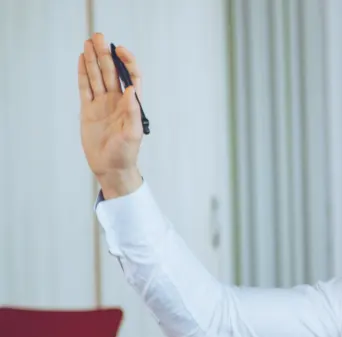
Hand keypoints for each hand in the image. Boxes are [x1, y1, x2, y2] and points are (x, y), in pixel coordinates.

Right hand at [78, 33, 144, 197]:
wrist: (111, 167)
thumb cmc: (126, 153)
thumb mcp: (133, 133)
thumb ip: (133, 111)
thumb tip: (131, 90)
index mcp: (131, 104)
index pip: (131, 76)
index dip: (127, 62)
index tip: (119, 49)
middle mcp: (117, 100)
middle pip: (111, 71)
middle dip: (105, 54)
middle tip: (99, 36)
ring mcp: (102, 104)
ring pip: (97, 76)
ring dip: (92, 60)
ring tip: (88, 42)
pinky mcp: (88, 110)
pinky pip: (85, 88)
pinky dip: (83, 74)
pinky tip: (81, 60)